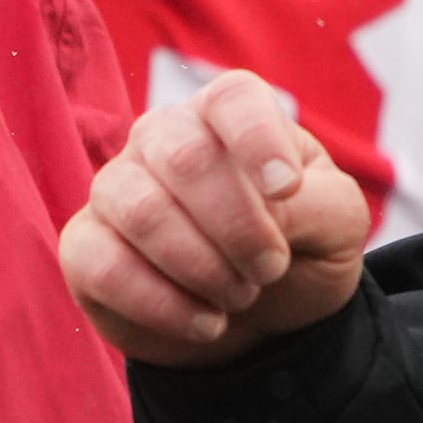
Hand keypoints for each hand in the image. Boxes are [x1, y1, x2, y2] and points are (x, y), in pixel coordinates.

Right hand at [60, 70, 371, 369]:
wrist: (265, 318)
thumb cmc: (302, 247)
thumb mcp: (338, 224)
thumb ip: (314, 203)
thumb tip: (264, 204)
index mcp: (231, 116)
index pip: (234, 99)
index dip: (259, 140)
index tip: (287, 190)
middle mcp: (164, 139)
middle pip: (185, 159)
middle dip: (239, 228)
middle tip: (270, 269)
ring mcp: (115, 189)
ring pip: (142, 213)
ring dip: (204, 268)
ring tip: (241, 295)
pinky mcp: (84, 247)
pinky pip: (103, 267)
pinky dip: (164, 305)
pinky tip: (206, 322)